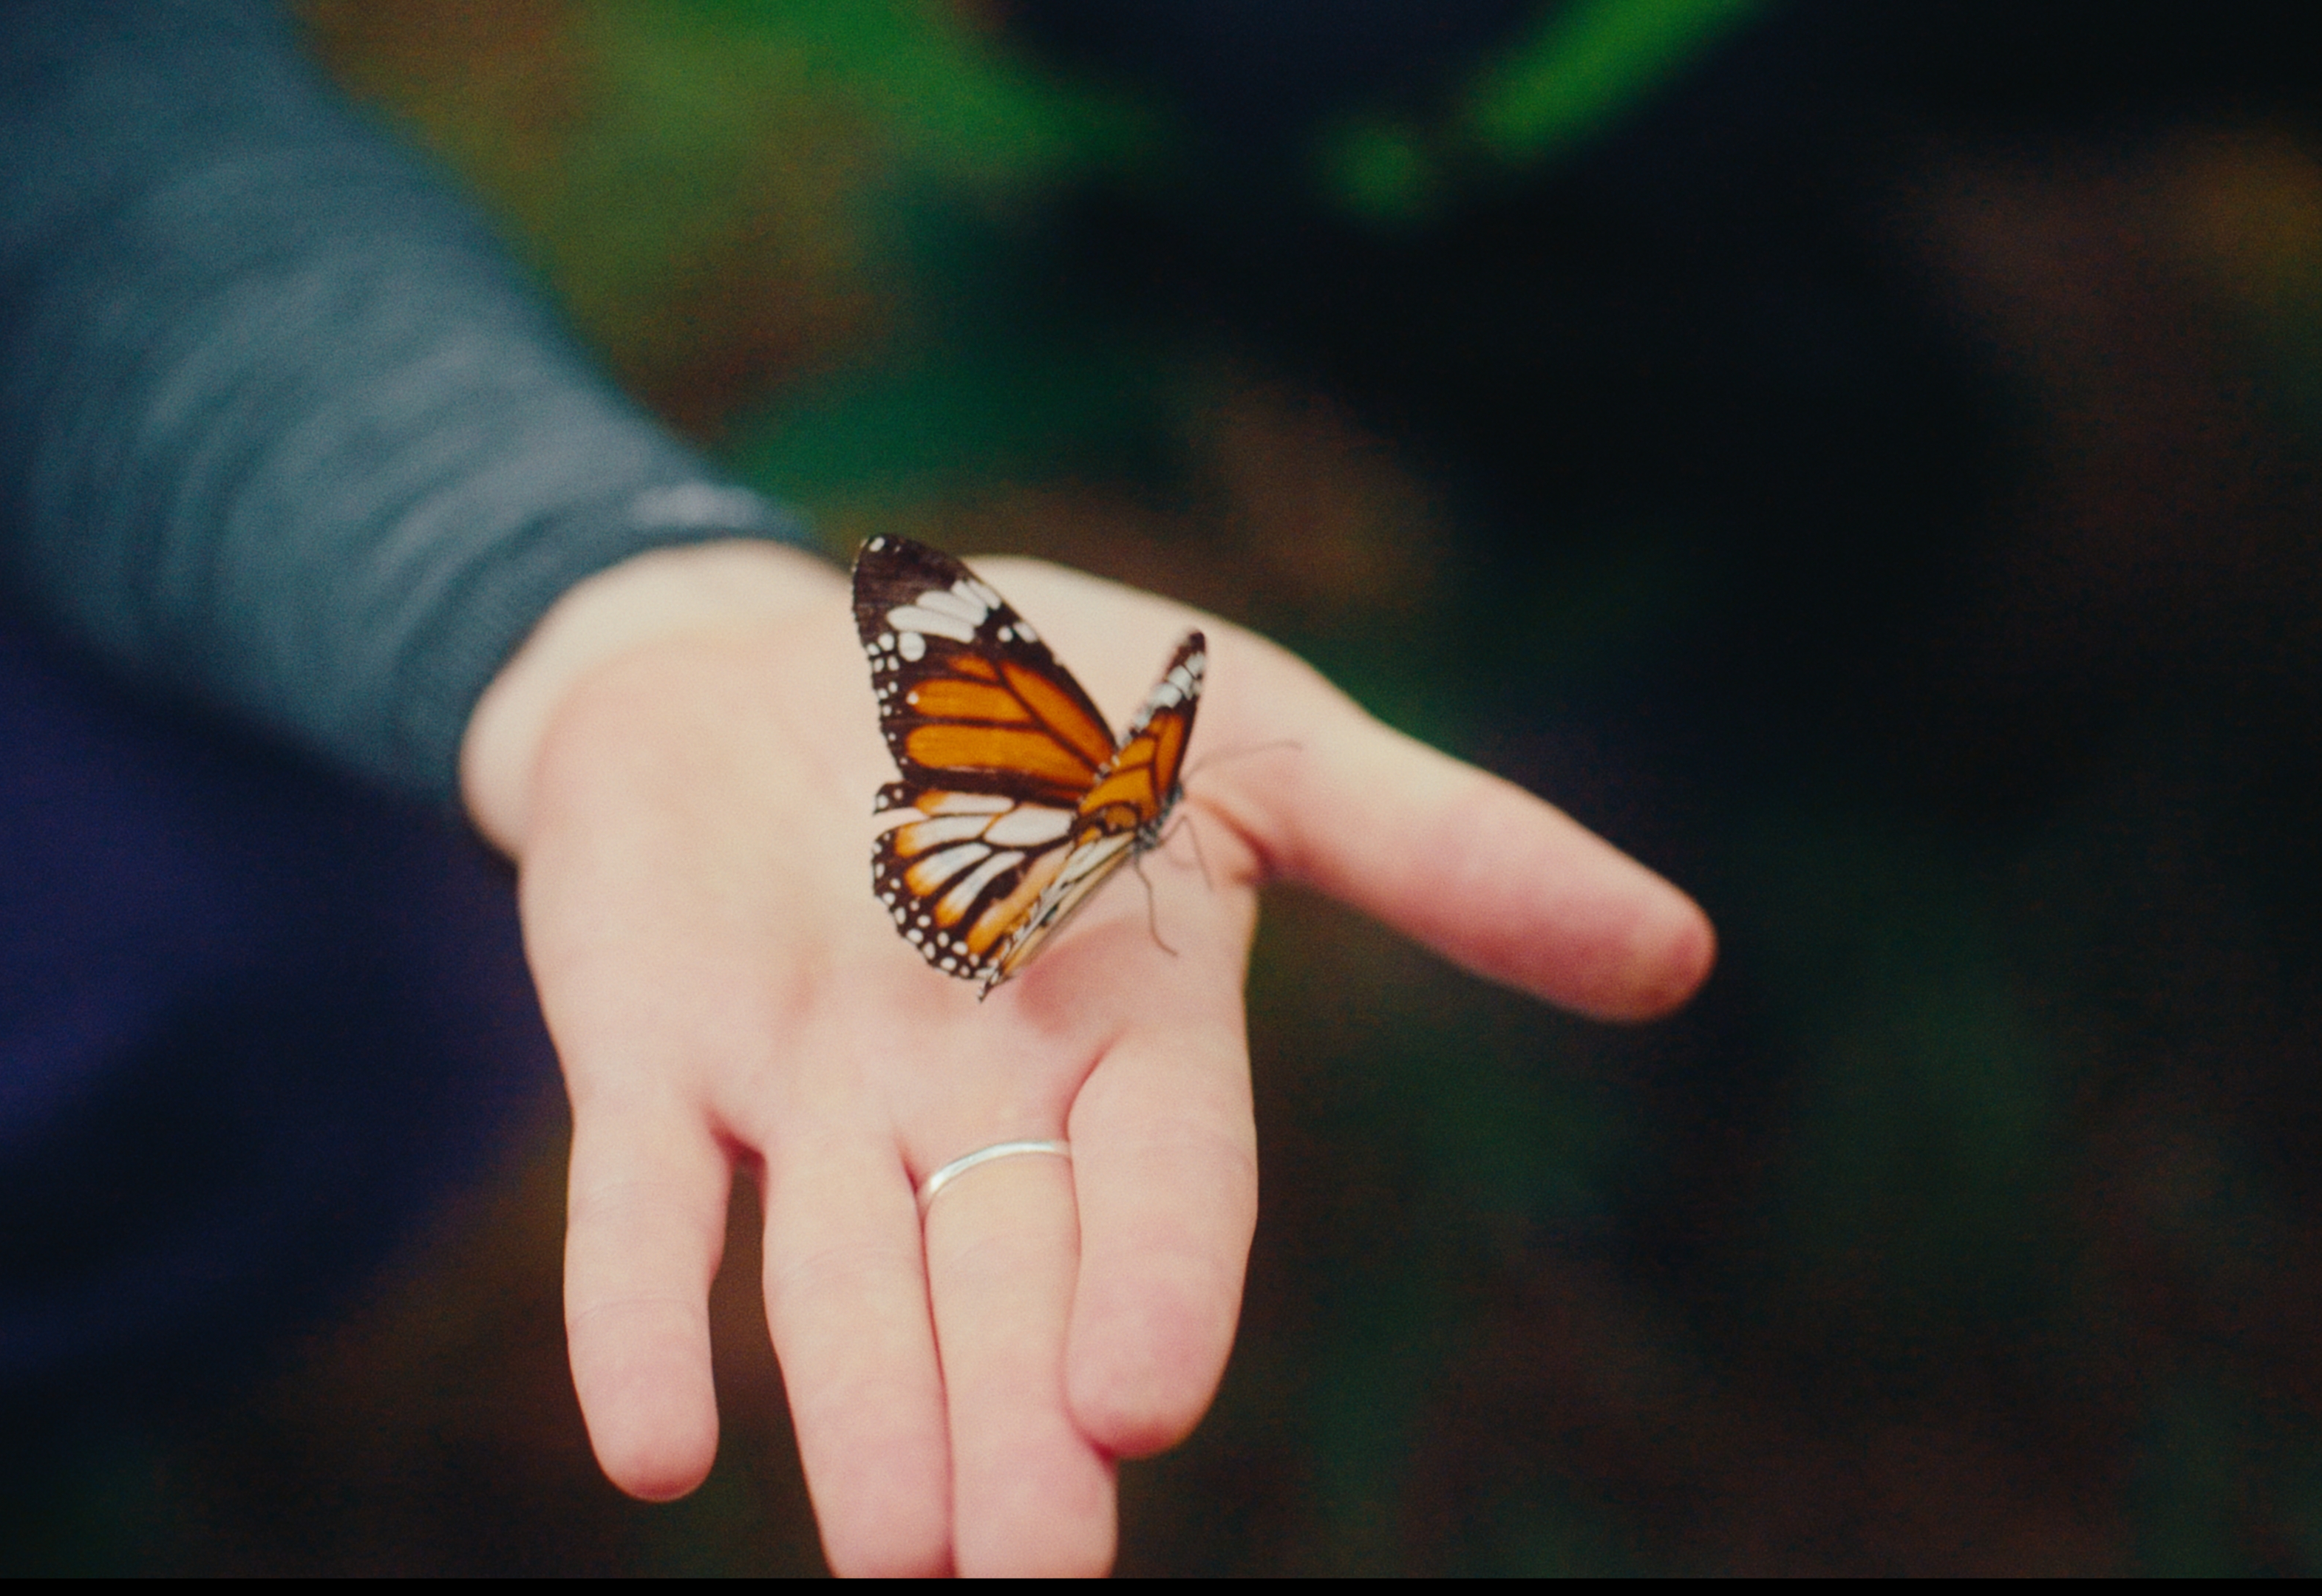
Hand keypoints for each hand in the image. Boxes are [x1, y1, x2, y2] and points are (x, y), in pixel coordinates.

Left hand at [460, 540, 1711, 1574]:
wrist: (766, 642)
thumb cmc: (1045, 692)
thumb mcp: (1253, 734)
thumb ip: (1440, 846)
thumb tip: (1684, 955)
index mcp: (1133, 1027)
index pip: (1162, 1180)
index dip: (1152, 1283)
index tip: (1136, 1404)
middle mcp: (973, 1098)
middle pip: (1003, 1284)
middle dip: (1015, 1432)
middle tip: (1027, 1585)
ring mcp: (800, 1091)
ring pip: (833, 1286)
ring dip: (861, 1421)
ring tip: (890, 1567)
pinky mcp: (648, 1064)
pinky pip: (639, 1204)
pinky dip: (637, 1317)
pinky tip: (649, 1454)